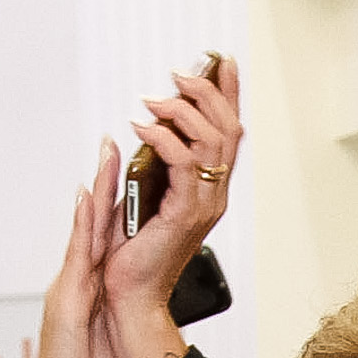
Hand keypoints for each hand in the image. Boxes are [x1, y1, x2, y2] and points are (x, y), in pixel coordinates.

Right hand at [0, 142, 122, 357]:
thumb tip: (126, 315)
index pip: (103, 238)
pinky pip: (80, 256)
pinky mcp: (68, 301)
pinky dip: (83, 226)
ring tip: (106, 154)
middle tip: (114, 142)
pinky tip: (89, 200)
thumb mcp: (102, 342)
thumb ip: (108, 320)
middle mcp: (76, 281)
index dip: (112, 203)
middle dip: (105, 183)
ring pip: (87, 230)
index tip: (124, 169)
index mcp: (86, 289)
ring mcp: (70, 287)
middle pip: (94, 224)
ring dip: (96, 191)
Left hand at [97, 55, 241, 357]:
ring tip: (154, 101)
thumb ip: (153, 162)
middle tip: (178, 76)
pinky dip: (163, 138)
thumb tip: (146, 125)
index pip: (229, 132)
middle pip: (229, 128)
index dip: (229, 94)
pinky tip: (141, 128)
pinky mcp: (185, 213)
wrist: (128, 294)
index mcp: (209, 188)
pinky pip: (185, 162)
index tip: (221, 62)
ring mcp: (205, 204)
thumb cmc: (132, 254)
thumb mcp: (144, 195)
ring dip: (182, 111)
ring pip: (213, 140)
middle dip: (206, 92)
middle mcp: (215, 194)